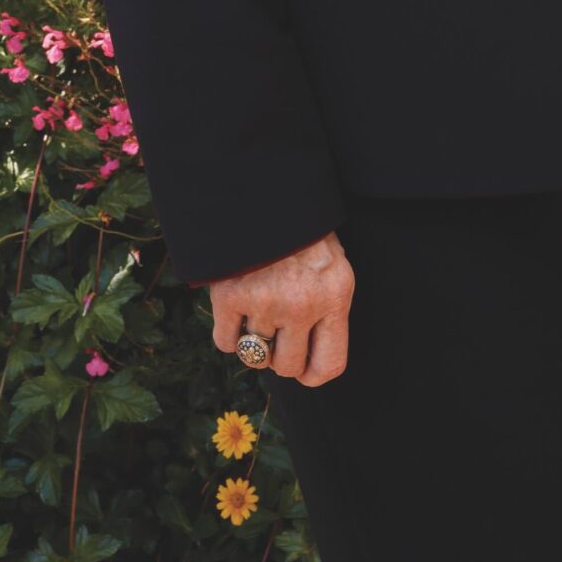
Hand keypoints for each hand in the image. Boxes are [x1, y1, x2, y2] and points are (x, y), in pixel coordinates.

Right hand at [208, 230, 354, 386]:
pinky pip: (226, 343)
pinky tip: (234, 311)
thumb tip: (309, 359)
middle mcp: (303, 304)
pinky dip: (228, 333)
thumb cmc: (301, 229)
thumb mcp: (331, 264)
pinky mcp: (230, 295)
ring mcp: (265, 301)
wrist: (267, 187)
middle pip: (287, 366)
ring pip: (255, 355)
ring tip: (256, 310)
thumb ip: (326, 308)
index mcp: (335, 296)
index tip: (302, 368)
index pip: (330, 365)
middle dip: (279, 355)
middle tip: (274, 331)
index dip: (312, 374)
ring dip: (253, 339)